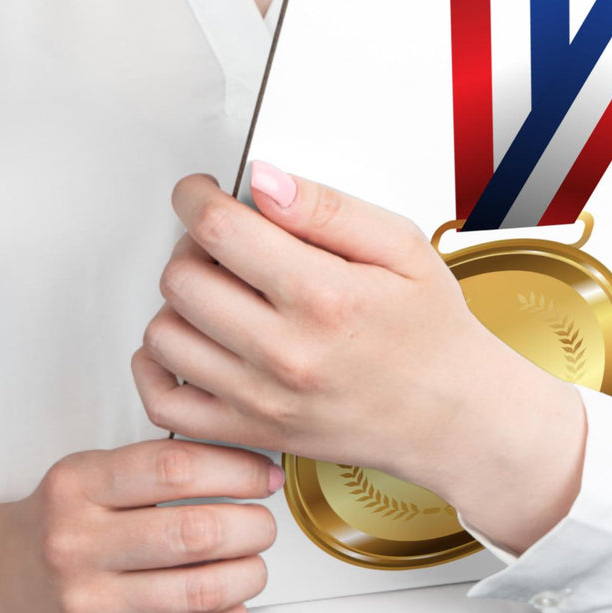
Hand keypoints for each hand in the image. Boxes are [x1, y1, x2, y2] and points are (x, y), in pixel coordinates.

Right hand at [0, 439, 280, 612]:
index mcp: (77, 486)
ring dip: (247, 577)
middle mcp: (74, 545)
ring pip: (199, 592)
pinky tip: (233, 606)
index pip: (176, 469)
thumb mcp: (91, 473)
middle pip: (195, 534)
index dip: (236, 471)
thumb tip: (252, 469)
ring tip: (252, 565)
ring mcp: (83, 606)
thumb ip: (159, 466)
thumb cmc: (59, 523)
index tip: (264, 477)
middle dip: (252, 528)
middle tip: (263, 526)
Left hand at [131, 162, 588, 554]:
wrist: (452, 415)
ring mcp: (262, 399)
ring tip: (219, 290)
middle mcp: (285, 352)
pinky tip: (189, 340)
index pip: (219, 229)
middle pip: (182, 277)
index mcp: (323, 295)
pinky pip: (165, 402)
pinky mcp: (251, 431)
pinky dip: (159, 366)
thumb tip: (264, 181)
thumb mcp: (401, 247)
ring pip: (165, 333)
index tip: (201, 192)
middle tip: (224, 242)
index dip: (196, 197)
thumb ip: (327, 208)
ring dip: (180, 301)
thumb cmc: (432, 333)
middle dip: (193, 245)